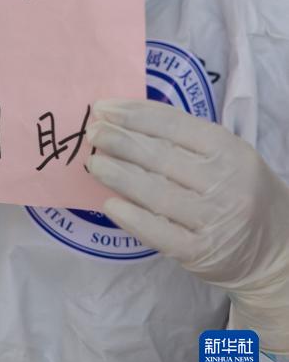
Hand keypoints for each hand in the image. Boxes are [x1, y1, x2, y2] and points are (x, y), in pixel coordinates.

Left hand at [85, 98, 288, 350]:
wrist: (278, 250)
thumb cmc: (242, 191)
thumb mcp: (227, 156)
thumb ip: (185, 138)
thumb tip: (125, 119)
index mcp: (229, 150)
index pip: (173, 124)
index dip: (133, 114)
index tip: (102, 108)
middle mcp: (224, 183)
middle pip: (160, 156)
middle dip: (119, 141)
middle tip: (92, 132)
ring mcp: (214, 220)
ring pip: (156, 193)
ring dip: (118, 175)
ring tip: (94, 162)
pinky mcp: (201, 253)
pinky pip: (159, 233)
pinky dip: (131, 217)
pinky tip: (109, 204)